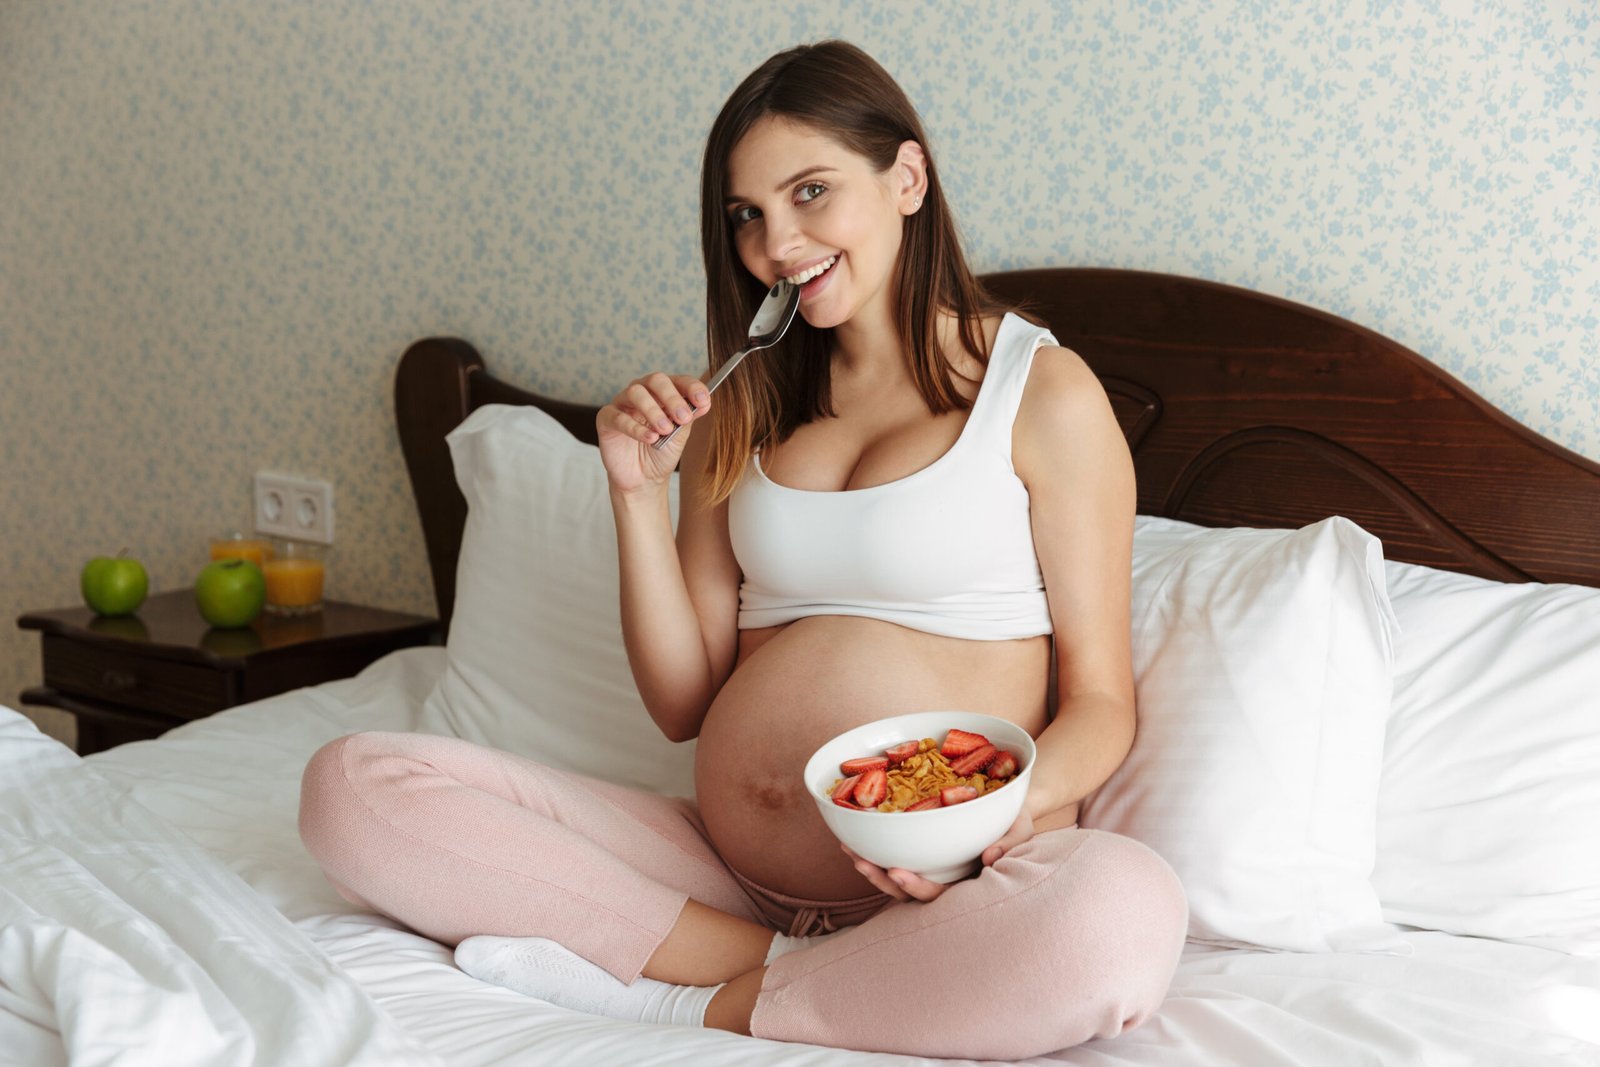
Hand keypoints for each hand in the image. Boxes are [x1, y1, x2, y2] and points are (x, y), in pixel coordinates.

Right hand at [596, 372, 710, 492]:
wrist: (643, 479)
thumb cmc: (661, 453)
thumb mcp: (680, 435)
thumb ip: (689, 417)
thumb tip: (704, 402)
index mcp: (663, 394)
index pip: (678, 381)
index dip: (692, 388)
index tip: (703, 401)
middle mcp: (642, 393)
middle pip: (655, 380)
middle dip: (672, 397)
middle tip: (683, 417)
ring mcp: (622, 404)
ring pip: (635, 393)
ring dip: (653, 410)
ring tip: (665, 430)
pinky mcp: (606, 419)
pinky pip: (618, 417)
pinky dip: (636, 427)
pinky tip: (650, 438)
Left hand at [842, 808, 1035, 902]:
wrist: (1009, 808)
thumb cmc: (1017, 822)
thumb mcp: (1021, 831)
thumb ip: (1010, 845)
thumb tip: (991, 859)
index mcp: (968, 885)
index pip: (940, 895)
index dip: (917, 888)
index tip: (896, 873)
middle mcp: (946, 882)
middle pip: (909, 893)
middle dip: (882, 879)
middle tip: (860, 860)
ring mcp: (932, 870)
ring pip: (896, 880)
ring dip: (871, 867)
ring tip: (849, 849)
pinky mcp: (922, 855)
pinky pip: (896, 857)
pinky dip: (875, 850)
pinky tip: (855, 837)